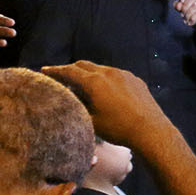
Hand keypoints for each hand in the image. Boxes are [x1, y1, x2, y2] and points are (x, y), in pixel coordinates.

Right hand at [43, 60, 172, 147]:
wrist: (150, 130)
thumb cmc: (118, 128)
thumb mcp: (91, 121)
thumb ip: (77, 106)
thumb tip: (69, 98)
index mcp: (94, 82)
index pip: (69, 71)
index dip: (55, 70)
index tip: (45, 70)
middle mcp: (108, 72)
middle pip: (84, 65)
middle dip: (71, 69)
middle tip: (61, 76)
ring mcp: (123, 74)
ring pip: (100, 68)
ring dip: (89, 73)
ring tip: (84, 84)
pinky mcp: (135, 79)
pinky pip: (115, 74)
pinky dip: (105, 78)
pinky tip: (106, 90)